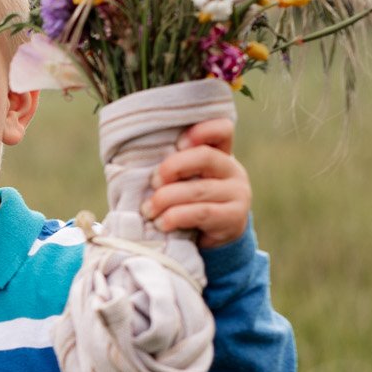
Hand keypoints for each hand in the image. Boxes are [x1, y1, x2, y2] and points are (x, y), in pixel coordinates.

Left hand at [141, 118, 250, 248]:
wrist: (213, 242)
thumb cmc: (189, 205)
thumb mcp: (184, 182)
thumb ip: (173, 169)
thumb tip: (134, 165)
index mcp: (220, 154)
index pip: (222, 129)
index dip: (202, 130)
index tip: (177, 143)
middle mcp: (232, 170)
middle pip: (205, 157)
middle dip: (173, 167)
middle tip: (154, 182)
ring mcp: (237, 193)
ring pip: (198, 189)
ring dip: (167, 198)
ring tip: (149, 210)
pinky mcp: (234, 217)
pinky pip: (202, 212)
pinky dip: (177, 217)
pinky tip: (162, 223)